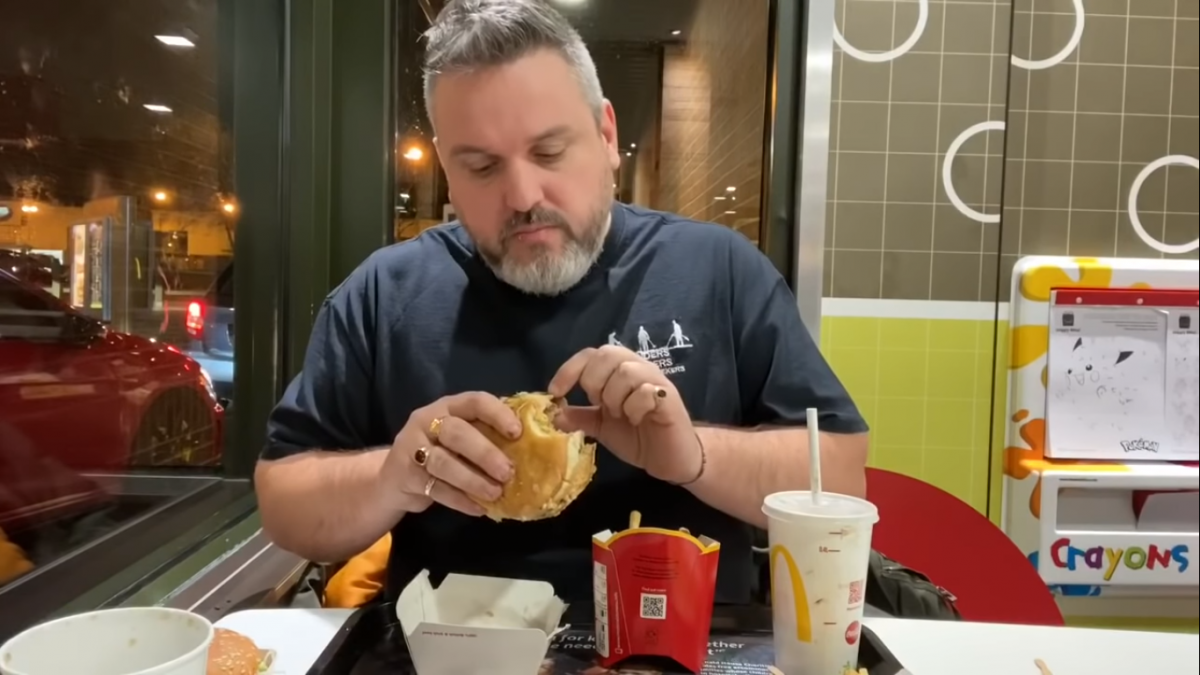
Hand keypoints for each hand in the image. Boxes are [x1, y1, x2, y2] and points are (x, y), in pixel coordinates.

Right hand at [382, 392, 519, 516]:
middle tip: (508, 472)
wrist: (395, 477)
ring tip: (495, 493)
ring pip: (443, 463)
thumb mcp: (461, 435)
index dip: (497, 414)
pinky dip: (460, 500)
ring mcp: (413, 448)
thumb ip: (488, 433)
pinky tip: (479, 508)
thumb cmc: (442, 451)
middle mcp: (428, 421)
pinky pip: (436, 489)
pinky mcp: (406, 476)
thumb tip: (535, 440)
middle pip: (457, 433)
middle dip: (485, 453)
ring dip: (473, 480)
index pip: (474, 401)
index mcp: (449, 406)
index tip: (517, 433)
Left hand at [548, 345, 701, 484]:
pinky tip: (637, 419)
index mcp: (619, 371)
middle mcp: (638, 368)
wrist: (671, 459)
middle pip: (607, 355)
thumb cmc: (638, 437)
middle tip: (600, 406)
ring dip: (615, 397)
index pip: (591, 354)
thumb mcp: (601, 427)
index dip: (570, 369)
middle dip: (594, 383)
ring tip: (620, 415)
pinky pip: (646, 391)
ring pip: (626, 372)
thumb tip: (551, 413)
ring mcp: (655, 381)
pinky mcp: (669, 398)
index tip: (556, 392)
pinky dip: (634, 407)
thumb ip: (579, 417)